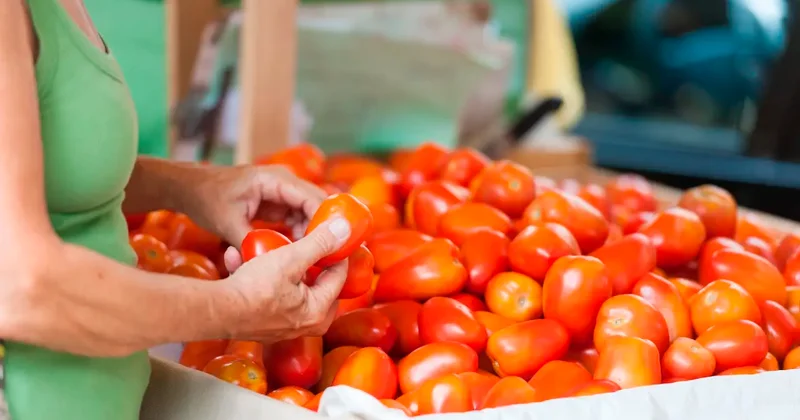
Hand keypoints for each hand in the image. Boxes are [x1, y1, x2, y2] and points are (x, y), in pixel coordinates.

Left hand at [179, 164, 326, 267]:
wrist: (190, 187)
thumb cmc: (206, 199)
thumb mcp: (227, 224)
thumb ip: (250, 243)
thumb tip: (269, 265)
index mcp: (273, 180)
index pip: (312, 198)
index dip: (325, 222)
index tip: (332, 246)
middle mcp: (283, 181)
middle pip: (316, 203)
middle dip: (322, 229)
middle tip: (329, 256)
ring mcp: (281, 191)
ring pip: (309, 212)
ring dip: (312, 233)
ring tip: (315, 257)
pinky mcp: (277, 202)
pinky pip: (297, 217)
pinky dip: (300, 233)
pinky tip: (299, 251)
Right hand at [216, 217, 351, 342]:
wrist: (214, 312)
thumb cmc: (254, 288)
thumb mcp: (290, 258)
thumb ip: (319, 243)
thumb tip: (345, 229)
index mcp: (319, 311)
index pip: (339, 275)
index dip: (334, 251)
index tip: (328, 233)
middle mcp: (306, 325)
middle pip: (316, 283)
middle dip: (305, 259)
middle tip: (299, 241)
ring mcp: (284, 327)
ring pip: (289, 286)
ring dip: (275, 264)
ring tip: (262, 246)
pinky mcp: (263, 325)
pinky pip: (268, 294)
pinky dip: (256, 276)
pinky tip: (238, 258)